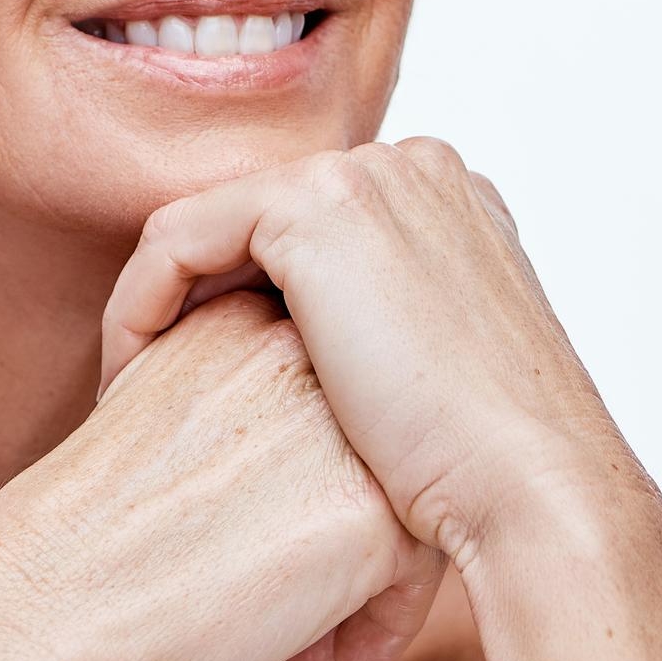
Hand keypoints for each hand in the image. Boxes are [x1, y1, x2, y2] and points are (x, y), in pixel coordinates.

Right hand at [0, 290, 445, 660]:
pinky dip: (377, 624)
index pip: (324, 378)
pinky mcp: (368, 514)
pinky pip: (417, 568)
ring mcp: (341, 429)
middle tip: (304, 596)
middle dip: (356, 517)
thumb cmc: (69, 544)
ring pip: (411, 491)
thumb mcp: (145, 421)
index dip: (316, 462)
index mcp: (232, 321)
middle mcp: (297, 356)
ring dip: (370, 576)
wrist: (38, 607)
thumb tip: (284, 470)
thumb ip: (223, 406)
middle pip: (378, 428)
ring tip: (315, 641)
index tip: (268, 534)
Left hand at [99, 138, 649, 568]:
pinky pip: (176, 239)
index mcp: (449, 204)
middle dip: (197, 302)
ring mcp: (367, 175)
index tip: (201, 385)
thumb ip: (393, 340)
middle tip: (150, 391)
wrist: (532, 491)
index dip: (240, 303)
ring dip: (159, 307)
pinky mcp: (314, 204)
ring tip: (133, 395)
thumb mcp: (441, 381)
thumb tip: (338, 373)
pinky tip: (129, 380)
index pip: (306, 232)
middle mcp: (412, 169)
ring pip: (208, 228)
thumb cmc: (490, 471)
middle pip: (255, 222)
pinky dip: (139, 305)